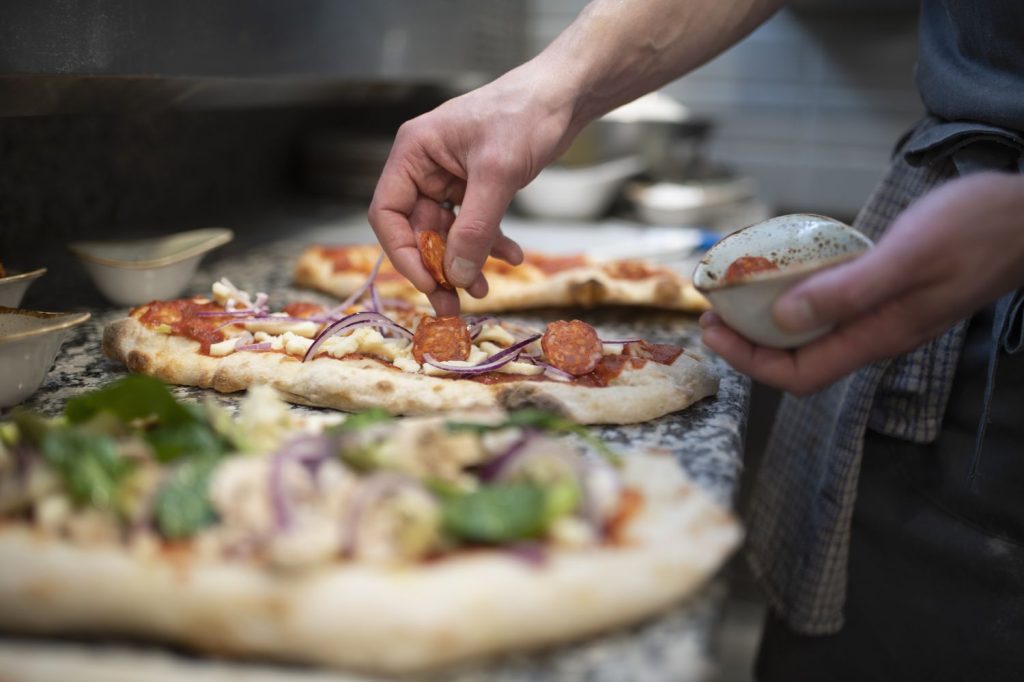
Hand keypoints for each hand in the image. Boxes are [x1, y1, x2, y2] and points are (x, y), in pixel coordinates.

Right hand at [368, 63, 577, 314]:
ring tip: (484, 290)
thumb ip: (474, 228)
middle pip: (416, 229)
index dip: (404, 253)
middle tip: (452, 304)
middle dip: (437, 267)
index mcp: (414, 153)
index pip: (388, 213)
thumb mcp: (497, 175)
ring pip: (447, 233)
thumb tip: (455, 275)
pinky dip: (489, 244)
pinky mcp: (475, 184)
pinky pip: (473, 224)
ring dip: (464, 262)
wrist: (564, 96)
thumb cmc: (525, 115)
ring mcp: (450, 176)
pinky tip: (512, 256)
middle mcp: (425, 166)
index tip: (429, 283)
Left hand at [701, 172, 1023, 394]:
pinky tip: (785, 274)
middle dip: (749, 343)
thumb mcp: (908, 256)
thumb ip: (848, 291)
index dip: (750, 361)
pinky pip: (832, 308)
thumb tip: (784, 320)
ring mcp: (884, 315)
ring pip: (814, 335)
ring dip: (770, 321)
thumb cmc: (979, 230)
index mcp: (878, 335)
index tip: (713, 330)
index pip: (799, 375)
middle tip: (713, 311)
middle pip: (799, 359)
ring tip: (737, 293)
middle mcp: (877, 334)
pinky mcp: (890, 293)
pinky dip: (799, 298)